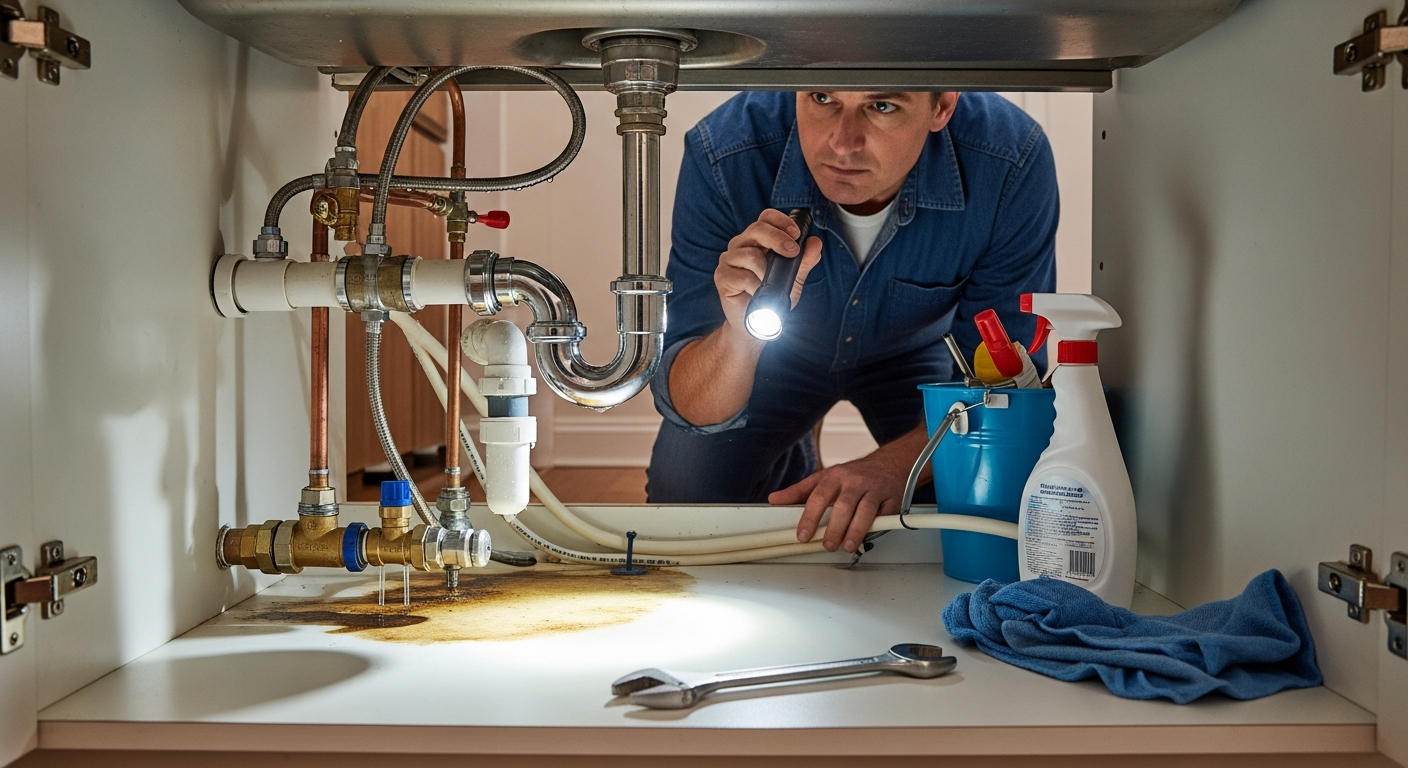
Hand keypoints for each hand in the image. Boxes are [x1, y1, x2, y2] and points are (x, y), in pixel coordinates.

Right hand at [715, 208, 822, 338]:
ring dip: (766, 271)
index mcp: (757, 240)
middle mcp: (740, 245)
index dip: (780, 220)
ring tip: (770, 285)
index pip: (766, 218)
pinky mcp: (722, 277)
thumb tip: (815, 243)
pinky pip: (743, 276)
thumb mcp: (794, 278)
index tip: (796, 234)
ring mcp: (728, 260)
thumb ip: (804, 261)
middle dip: (777, 238)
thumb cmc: (772, 297)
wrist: (756, 324)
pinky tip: (758, 294)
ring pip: (750, 255)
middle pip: (757, 229)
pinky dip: (755, 286)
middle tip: (792, 252)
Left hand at [769, 426, 929, 552]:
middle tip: (827, 545)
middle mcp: (854, 482)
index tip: (802, 535)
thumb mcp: (823, 478)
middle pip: (842, 506)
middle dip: (834, 529)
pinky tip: (868, 537)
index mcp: (834, 477)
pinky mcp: (891, 498)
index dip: (809, 518)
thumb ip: (799, 491)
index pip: (818, 497)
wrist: (888, 463)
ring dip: (855, 531)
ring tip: (846, 546)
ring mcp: (873, 489)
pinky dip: (876, 527)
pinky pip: (884, 514)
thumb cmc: (853, 475)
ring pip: (864, 511)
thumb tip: (775, 499)